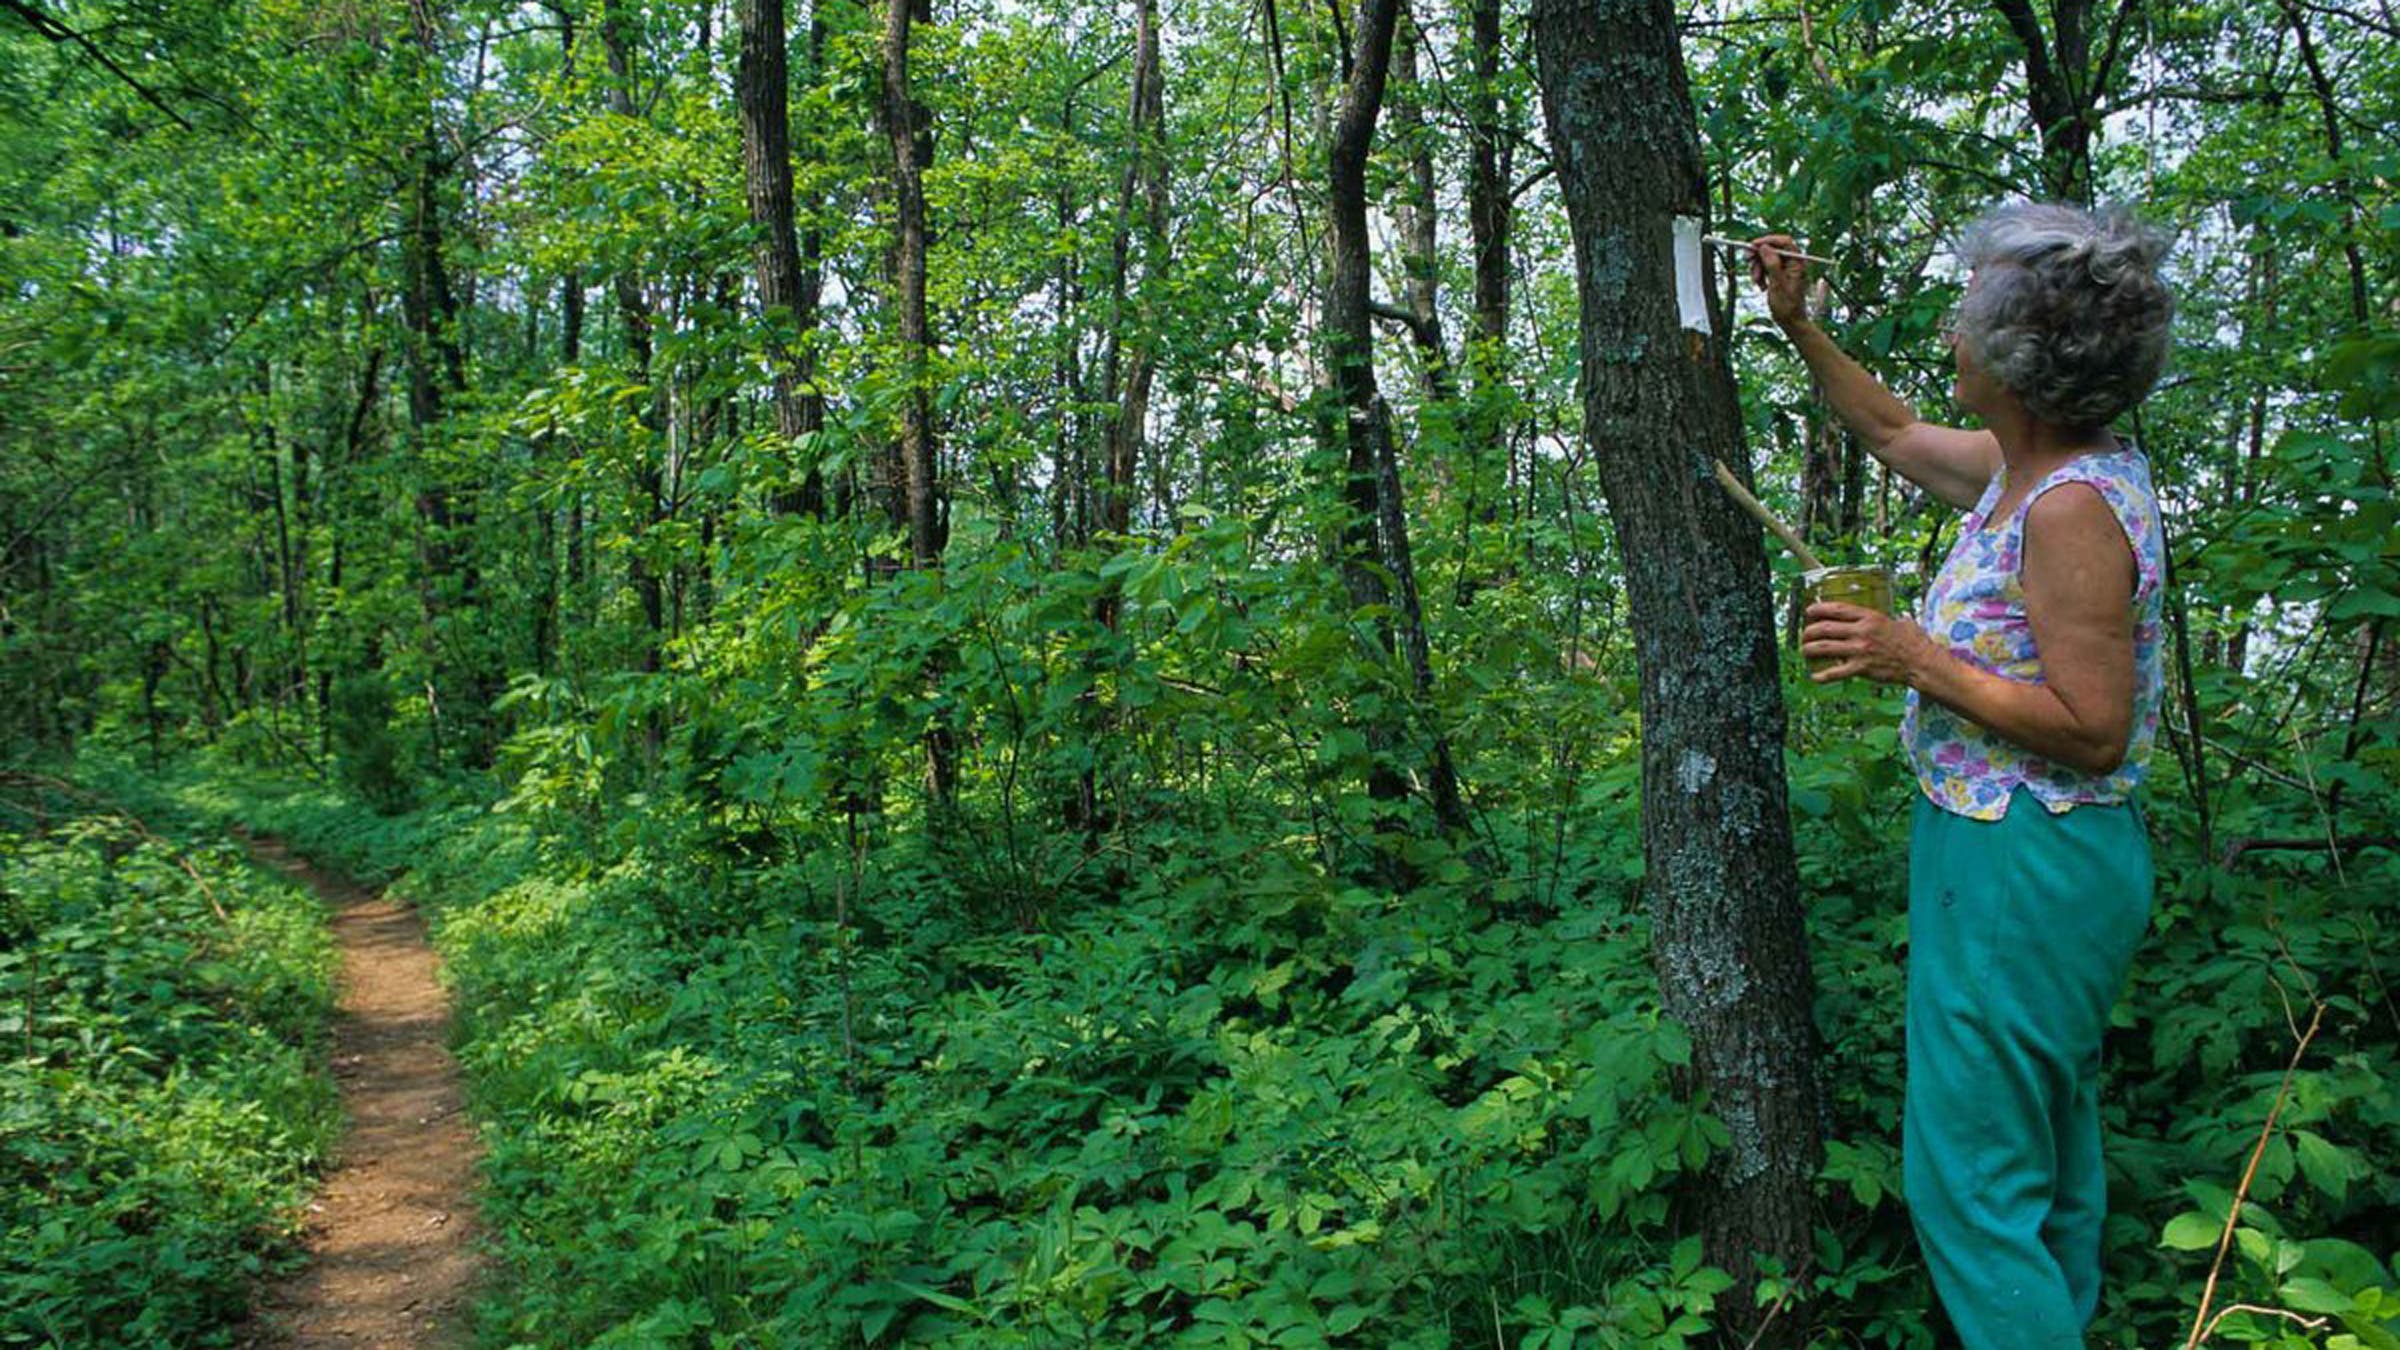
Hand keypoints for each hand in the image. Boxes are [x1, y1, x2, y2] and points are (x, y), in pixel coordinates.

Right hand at [1748, 233, 1809, 327]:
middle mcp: (1792, 263)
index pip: (1784, 241)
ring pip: (1767, 258)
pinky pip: (1766, 268)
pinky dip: (1760, 274)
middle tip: (1748, 262)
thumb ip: (1772, 264)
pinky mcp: (1779, 274)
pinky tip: (1761, 286)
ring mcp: (1786, 268)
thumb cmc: (1787, 306)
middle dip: (1759, 256)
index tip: (1752, 245)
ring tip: (1757, 281)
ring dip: (1758, 267)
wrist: (1790, 321)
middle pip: (1773, 249)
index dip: (1768, 240)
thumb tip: (1765, 247)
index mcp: (1797, 262)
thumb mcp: (1777, 285)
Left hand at [1802, 602, 1929, 685]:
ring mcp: (1860, 650)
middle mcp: (1862, 631)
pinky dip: (1822, 675)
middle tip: (1805, 635)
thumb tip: (1895, 618)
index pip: (1837, 609)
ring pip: (1825, 647)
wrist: (1921, 663)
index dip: (1818, 609)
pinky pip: (1836, 672)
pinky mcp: (1862, 668)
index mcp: (1870, 617)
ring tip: (1804, 651)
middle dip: (1809, 631)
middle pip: (1825, 628)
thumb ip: (1890, 619)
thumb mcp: (1901, 622)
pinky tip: (1815, 677)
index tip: (1809, 611)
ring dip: (1809, 649)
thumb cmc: (1914, 642)